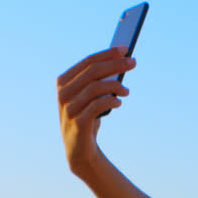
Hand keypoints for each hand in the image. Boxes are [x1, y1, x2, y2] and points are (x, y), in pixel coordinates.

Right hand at [57, 46, 135, 176]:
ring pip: (95, 88)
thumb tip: (121, 61)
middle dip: (115, 64)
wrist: (79, 149)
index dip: (107, 53)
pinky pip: (97, 106)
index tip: (125, 48)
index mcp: (63, 82)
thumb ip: (98, 80)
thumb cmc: (87, 117)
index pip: (87, 62)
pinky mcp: (78, 123)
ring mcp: (69, 108)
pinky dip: (111, 101)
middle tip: (133, 63)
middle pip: (93, 72)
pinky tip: (119, 102)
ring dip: (115, 85)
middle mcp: (63, 93)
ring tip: (127, 91)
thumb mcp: (89, 96)